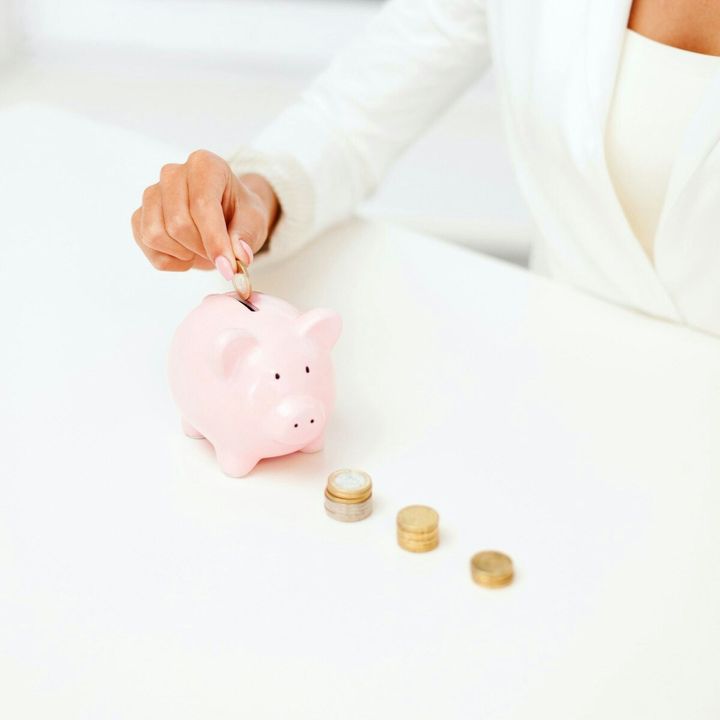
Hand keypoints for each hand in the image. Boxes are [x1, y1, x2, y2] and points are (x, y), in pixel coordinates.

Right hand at [131, 150, 278, 274]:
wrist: (224, 216)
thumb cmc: (239, 214)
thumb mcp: (254, 222)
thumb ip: (247, 235)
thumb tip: (239, 256)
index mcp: (205, 165)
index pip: (202, 205)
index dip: (214, 240)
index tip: (228, 267)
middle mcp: (173, 173)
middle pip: (177, 224)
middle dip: (201, 249)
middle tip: (220, 255)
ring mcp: (152, 194)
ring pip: (155, 236)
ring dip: (183, 254)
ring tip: (201, 249)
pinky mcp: (139, 216)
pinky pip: (148, 247)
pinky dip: (170, 260)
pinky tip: (186, 253)